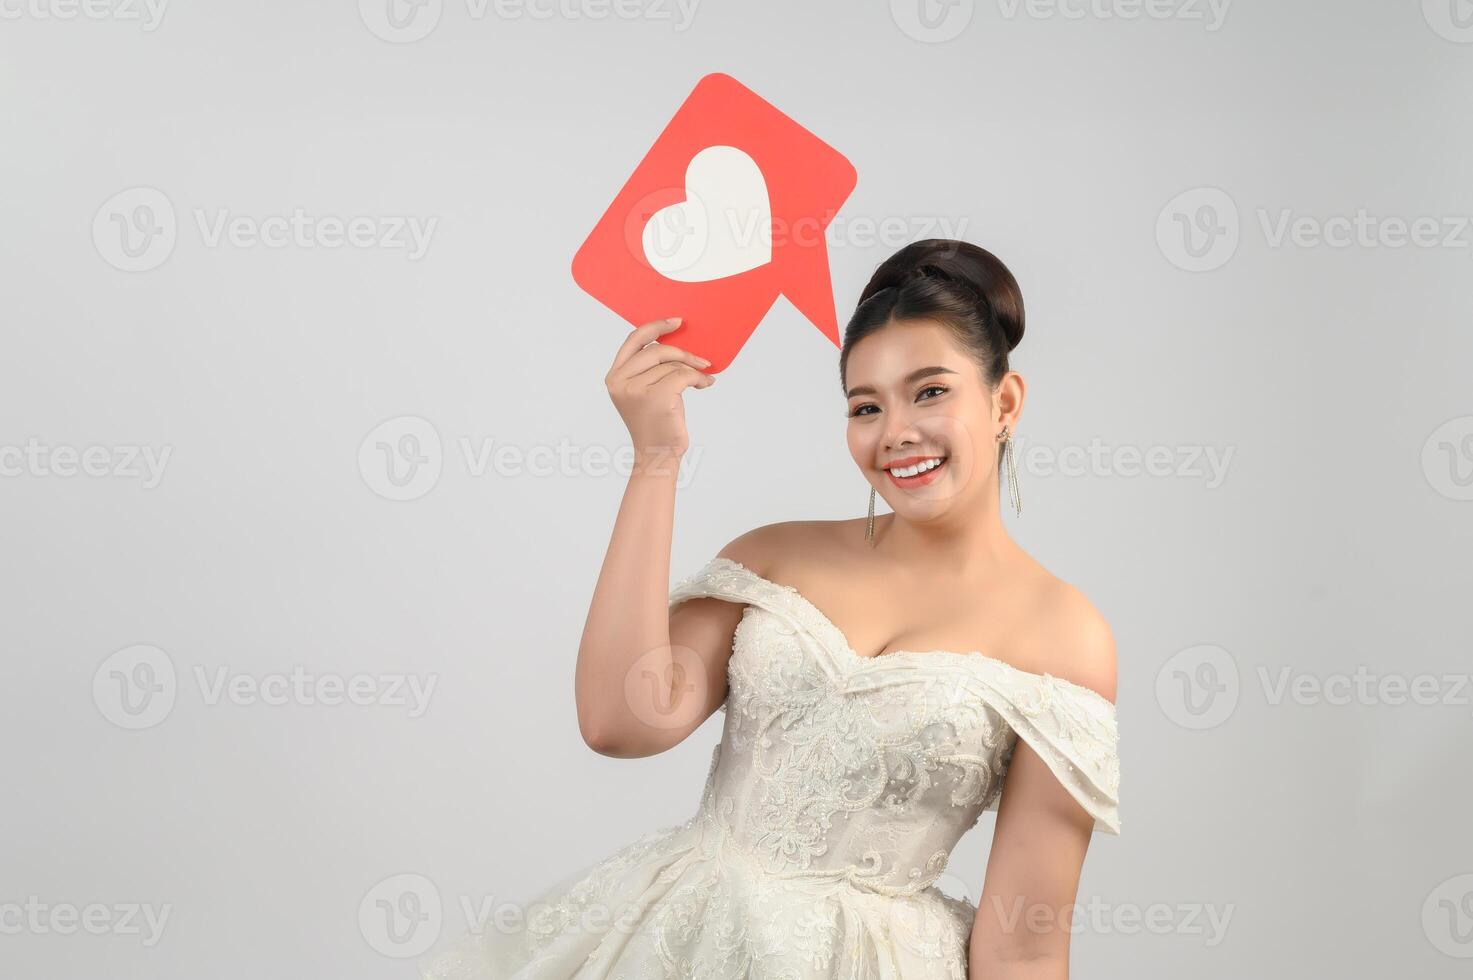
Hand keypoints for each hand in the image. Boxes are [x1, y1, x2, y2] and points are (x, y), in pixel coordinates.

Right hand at [604, 317, 714, 460]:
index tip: (676, 321)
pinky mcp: (656, 397)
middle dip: (683, 353)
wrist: (658, 455)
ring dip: (693, 370)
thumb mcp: (647, 390)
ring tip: (703, 378)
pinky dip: (698, 378)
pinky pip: (683, 375)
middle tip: (702, 360)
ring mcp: (636, 390)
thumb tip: (678, 341)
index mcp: (615, 377)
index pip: (634, 340)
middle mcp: (620, 382)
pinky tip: (705, 385)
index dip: (655, 327)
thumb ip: (652, 367)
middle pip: (657, 350)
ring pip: (672, 365)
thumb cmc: (656, 422)